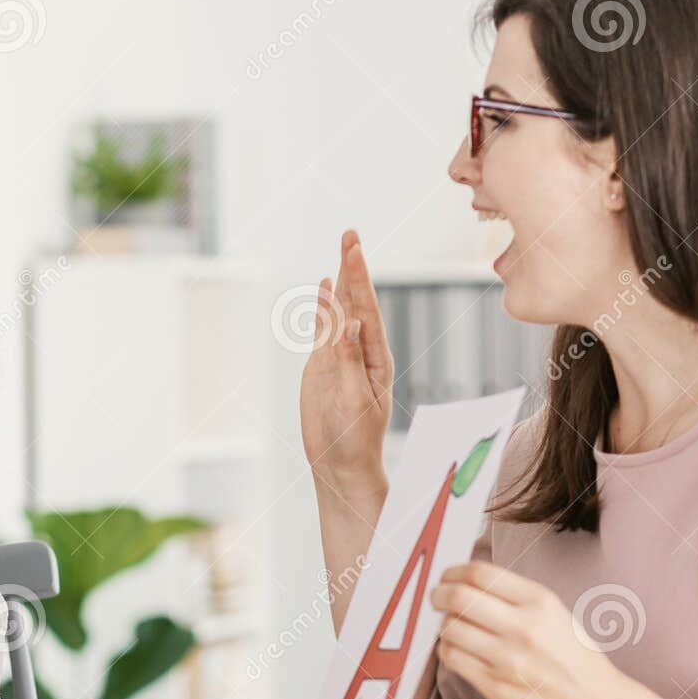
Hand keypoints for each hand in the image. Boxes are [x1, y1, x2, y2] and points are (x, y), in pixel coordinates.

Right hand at [299, 230, 394, 484]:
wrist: (340, 463)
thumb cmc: (354, 438)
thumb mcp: (353, 401)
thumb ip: (349, 362)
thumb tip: (351, 324)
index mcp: (375, 357)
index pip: (367, 310)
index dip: (359, 279)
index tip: (353, 250)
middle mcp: (361, 351)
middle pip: (356, 302)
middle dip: (353, 268)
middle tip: (351, 234)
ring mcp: (341, 357)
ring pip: (340, 311)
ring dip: (340, 280)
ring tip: (343, 249)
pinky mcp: (323, 366)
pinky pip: (322, 329)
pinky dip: (322, 307)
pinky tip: (323, 288)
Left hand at [430, 561, 633, 698]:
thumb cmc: (574, 658)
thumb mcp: (555, 614)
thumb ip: (514, 596)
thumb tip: (467, 581)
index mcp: (540, 603)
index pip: (481, 574)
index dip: (454, 571)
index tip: (448, 576)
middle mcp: (523, 628)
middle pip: (458, 597)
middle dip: (439, 594)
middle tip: (437, 597)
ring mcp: (507, 659)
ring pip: (450, 628)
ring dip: (444, 624)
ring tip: (452, 627)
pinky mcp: (494, 686)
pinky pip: (452, 658)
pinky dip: (447, 649)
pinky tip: (457, 648)